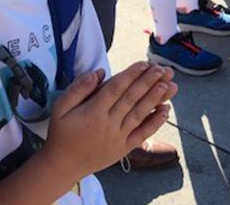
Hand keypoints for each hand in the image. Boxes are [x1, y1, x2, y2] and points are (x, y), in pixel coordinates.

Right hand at [42, 62, 176, 178]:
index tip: (144, 64)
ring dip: (156, 99)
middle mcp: (108, 123)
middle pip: (132, 99)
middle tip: (163, 69)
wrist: (63, 165)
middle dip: (148, 82)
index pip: (116, 88)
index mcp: (93, 111)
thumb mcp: (60, 107)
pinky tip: (165, 111)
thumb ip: (78, 88)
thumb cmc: (61, 133)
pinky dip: (155, 123)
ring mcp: (118, 137)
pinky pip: (142, 134)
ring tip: (169, 85)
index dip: (131, 75)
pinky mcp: (124, 148)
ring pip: (140, 114)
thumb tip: (99, 72)